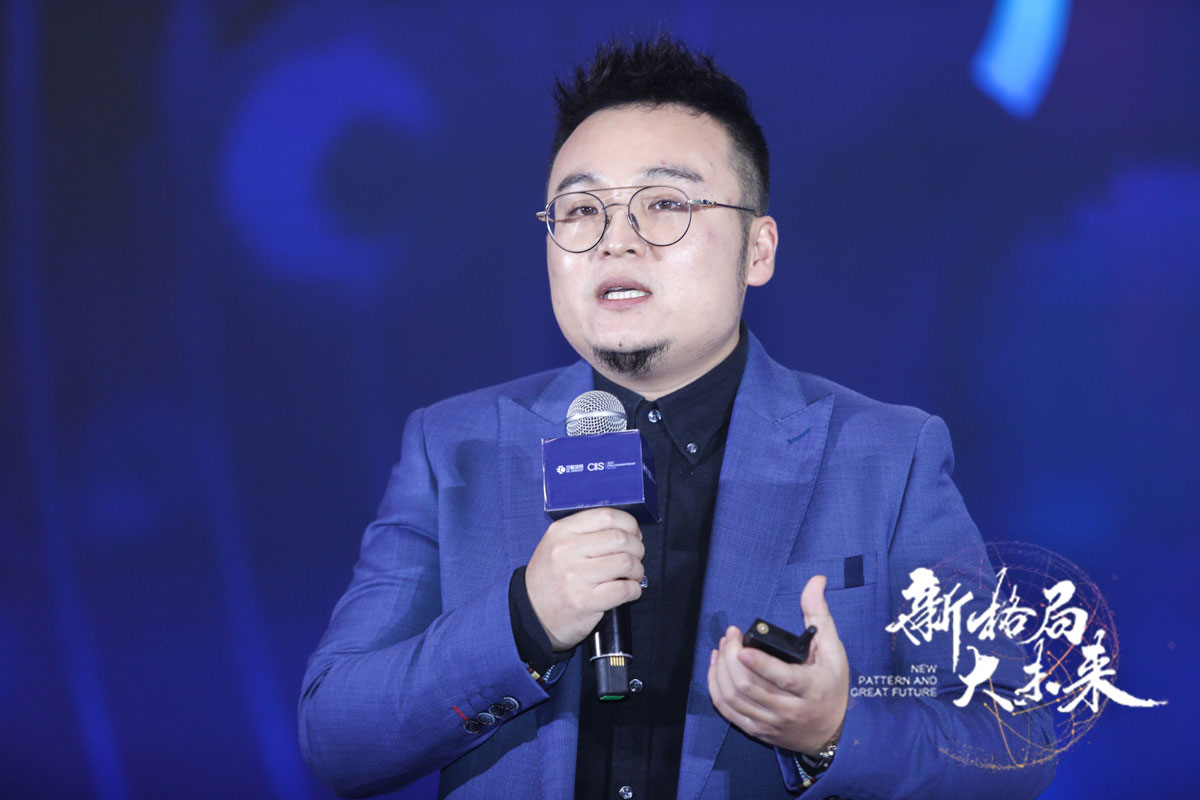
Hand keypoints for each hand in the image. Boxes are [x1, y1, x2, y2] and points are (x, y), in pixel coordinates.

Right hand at [525, 508, 644, 650]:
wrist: (531, 615)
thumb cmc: (550, 579)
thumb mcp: (556, 544)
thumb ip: (587, 532)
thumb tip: (629, 530)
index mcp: (561, 532)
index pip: (607, 516)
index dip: (629, 524)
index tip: (633, 534)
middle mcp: (566, 551)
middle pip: (621, 538)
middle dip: (637, 548)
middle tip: (635, 557)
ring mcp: (575, 577)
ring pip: (626, 562)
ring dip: (637, 570)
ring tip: (631, 575)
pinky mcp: (584, 601)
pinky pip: (624, 590)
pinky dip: (634, 590)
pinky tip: (628, 591)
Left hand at [707, 575, 848, 755]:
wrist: (831, 733)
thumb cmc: (831, 686)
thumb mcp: (833, 650)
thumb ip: (819, 615)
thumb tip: (816, 582)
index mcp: (810, 688)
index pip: (781, 678)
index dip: (758, 664)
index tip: (742, 648)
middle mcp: (789, 709)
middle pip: (749, 686)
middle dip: (732, 658)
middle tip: (730, 636)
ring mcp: (770, 722)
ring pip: (734, 699)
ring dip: (721, 670)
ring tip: (722, 647)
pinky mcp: (757, 730)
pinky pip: (728, 711)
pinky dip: (716, 687)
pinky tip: (716, 667)